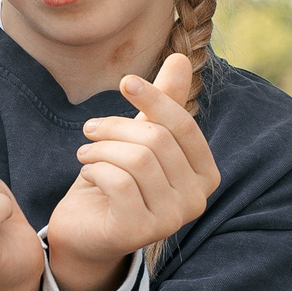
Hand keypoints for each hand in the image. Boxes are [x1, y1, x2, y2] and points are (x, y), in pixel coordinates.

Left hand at [43, 53, 220, 290]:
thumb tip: (181, 58)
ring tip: (85, 152)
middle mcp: (196, 201)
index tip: (125, 82)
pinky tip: (86, 173)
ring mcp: (171, 221)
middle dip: (116, 127)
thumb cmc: (118, 179)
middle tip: (90, 129)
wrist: (86, 230)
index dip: (155, 98)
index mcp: (206, 175)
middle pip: (157, 141)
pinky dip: (94, 169)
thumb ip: (164, 102)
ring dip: (101, 148)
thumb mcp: (141, 137)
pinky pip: (117, 182)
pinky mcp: (139, 232)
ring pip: (137, 159)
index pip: (184, 126)